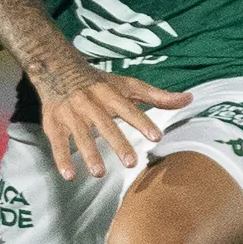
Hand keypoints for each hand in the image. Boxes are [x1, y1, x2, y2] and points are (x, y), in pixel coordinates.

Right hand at [35, 57, 190, 181]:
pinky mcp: (53, 123)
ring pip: (80, 134)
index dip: (142, 122)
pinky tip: (69, 175)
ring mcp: (70, 113)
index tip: (156, 137)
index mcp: (108, 92)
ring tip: (99, 173)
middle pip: (104, 123)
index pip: (127, 108)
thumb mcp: (127, 85)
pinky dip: (61, 159)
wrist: (56, 68)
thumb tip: (189, 99)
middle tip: (131, 162)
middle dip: (117, 142)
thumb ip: (157, 96)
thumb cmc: (99, 82)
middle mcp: (89, 101)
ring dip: (89, 153)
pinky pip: (57, 142)